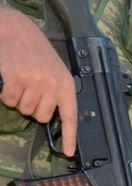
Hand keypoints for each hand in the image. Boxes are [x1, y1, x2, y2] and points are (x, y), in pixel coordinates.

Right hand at [0, 8, 76, 155]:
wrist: (19, 32)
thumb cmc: (38, 56)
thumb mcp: (56, 73)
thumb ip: (58, 94)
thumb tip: (53, 117)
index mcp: (66, 86)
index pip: (70, 116)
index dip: (70, 137)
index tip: (68, 152)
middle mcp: (53, 85)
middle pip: (41, 117)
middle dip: (33, 108)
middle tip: (31, 91)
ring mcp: (35, 82)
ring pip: (24, 110)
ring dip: (19, 100)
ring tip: (21, 83)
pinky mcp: (16, 79)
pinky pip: (10, 101)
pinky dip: (6, 95)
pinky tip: (10, 82)